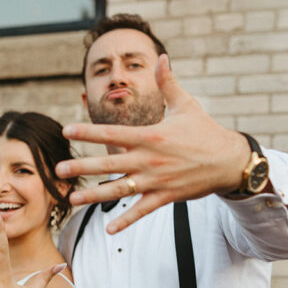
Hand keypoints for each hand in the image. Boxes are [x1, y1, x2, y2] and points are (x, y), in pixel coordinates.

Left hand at [56, 56, 248, 232]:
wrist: (229, 160)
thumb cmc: (205, 132)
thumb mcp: (186, 105)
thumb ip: (168, 83)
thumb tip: (162, 57)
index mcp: (150, 136)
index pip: (112, 134)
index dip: (88, 132)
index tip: (66, 130)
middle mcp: (149, 159)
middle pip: (109, 164)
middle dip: (82, 167)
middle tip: (58, 169)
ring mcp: (156, 180)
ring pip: (120, 190)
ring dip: (94, 196)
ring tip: (72, 199)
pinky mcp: (165, 196)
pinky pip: (142, 210)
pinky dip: (126, 220)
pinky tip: (109, 230)